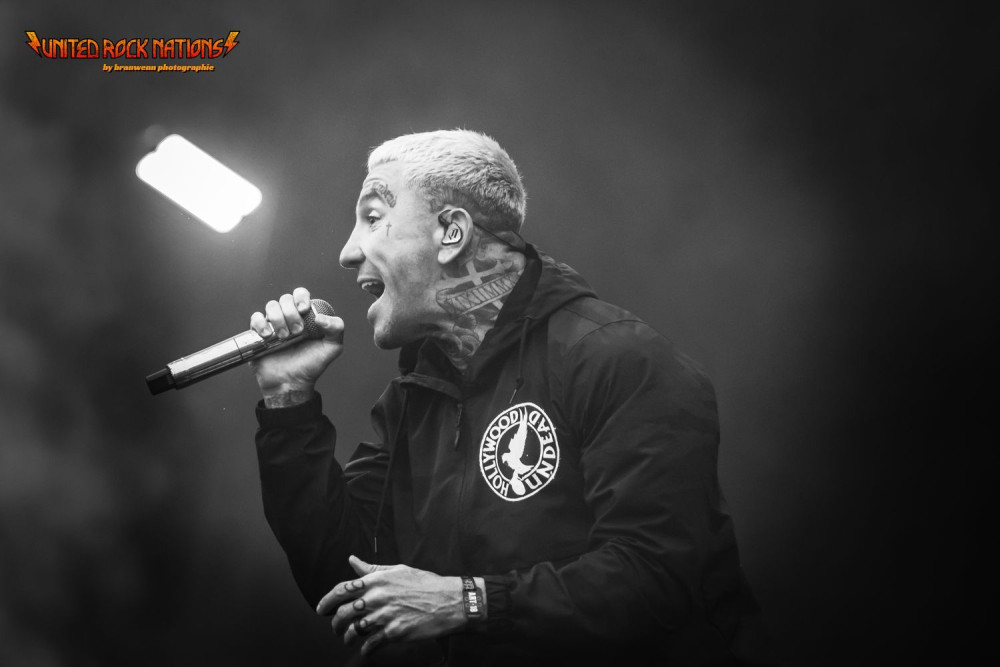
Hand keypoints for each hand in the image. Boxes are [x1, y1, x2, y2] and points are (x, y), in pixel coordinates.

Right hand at [248, 286, 343, 403]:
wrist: (291, 382)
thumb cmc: (311, 365)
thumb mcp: (332, 348)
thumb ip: (336, 329)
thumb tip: (321, 316)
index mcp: (305, 316)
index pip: (301, 294)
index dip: (301, 297)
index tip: (304, 310)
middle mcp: (288, 317)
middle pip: (285, 299)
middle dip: (291, 313)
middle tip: (297, 332)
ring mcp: (273, 324)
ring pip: (271, 306)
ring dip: (278, 319)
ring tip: (284, 338)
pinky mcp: (258, 333)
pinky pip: (255, 318)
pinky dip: (261, 323)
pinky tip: (268, 336)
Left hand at [316, 555, 467, 656]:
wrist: (449, 601)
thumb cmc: (425, 584)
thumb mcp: (398, 570)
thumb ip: (372, 568)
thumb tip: (353, 561)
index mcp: (377, 580)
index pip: (342, 589)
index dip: (327, 601)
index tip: (321, 608)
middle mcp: (377, 597)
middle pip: (343, 614)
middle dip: (335, 624)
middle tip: (336, 628)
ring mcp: (385, 616)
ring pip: (354, 631)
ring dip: (348, 638)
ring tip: (349, 639)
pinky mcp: (394, 633)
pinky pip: (370, 644)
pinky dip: (365, 648)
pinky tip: (367, 647)